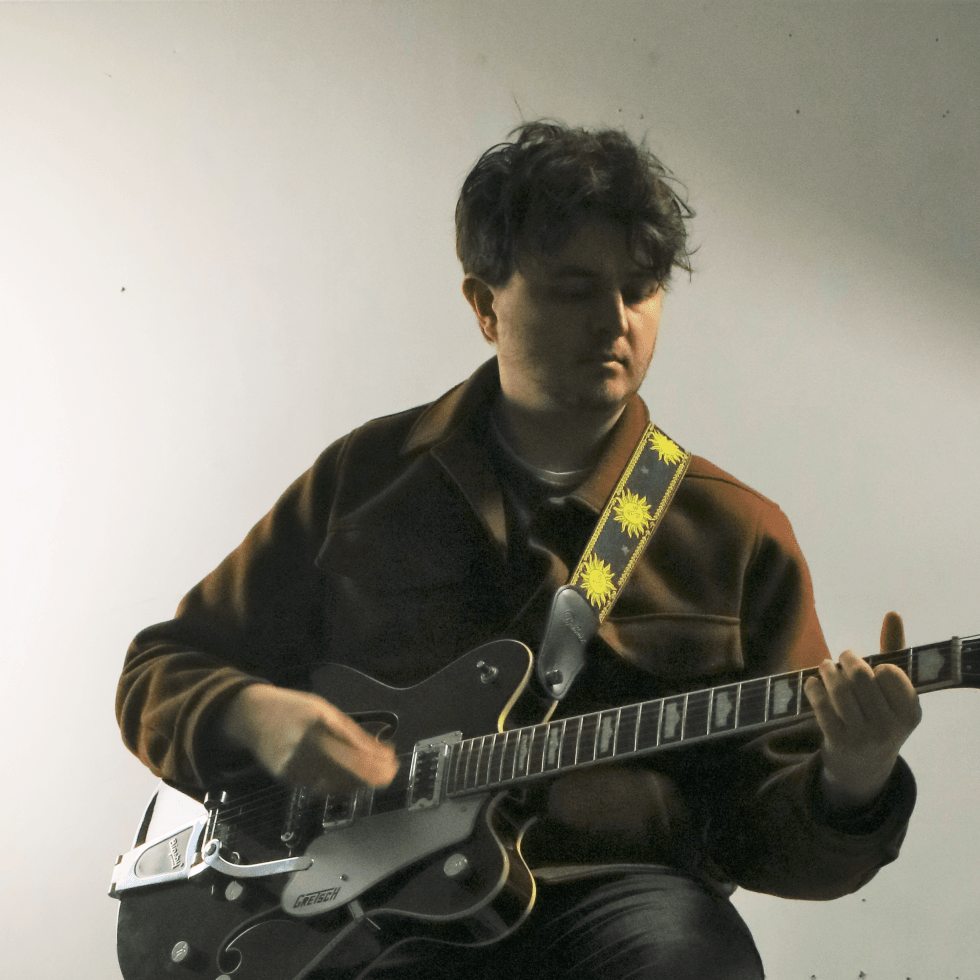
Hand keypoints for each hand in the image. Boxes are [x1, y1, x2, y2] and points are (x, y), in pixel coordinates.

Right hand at [220, 684, 397, 793]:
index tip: (393, 763)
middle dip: (372, 775)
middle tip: (389, 775)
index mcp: (317, 720)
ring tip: (374, 778)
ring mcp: (294, 763)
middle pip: (346, 769)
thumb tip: (381, 750)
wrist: (251, 716)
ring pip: (335, 783)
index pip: (354, 747)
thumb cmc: (293, 708)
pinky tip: (351, 783)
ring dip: (359, 783)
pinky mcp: (287, 778)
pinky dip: (340, 787)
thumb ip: (351, 732)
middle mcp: (305, 743)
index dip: (376, 760)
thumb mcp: (325, 709)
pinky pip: (320, 788)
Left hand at [804, 612, 921, 810]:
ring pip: (839, 690)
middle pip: (860, 677)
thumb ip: (893, 652)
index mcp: (910, 712)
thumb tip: (892, 613)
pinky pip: (821, 705)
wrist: (862, 765)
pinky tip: (812, 683)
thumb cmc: (878, 714)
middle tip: (841, 657)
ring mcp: (864, 736)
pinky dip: (813, 688)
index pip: (890, 673)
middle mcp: (890, 727)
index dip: (876, 665)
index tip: (871, 667)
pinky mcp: (838, 741)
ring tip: (825, 666)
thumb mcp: (892, 691)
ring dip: (827, 671)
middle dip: (847, 660)